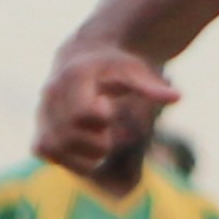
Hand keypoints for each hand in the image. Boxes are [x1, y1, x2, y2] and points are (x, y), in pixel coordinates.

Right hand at [36, 46, 178, 172]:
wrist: (80, 58)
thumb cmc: (113, 66)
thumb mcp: (134, 70)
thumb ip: (152, 87)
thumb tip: (178, 97)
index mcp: (74, 76)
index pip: (82, 112)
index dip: (101, 119)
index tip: (109, 110)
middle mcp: (51, 93)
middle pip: (68, 133)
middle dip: (96, 141)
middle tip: (108, 133)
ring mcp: (42, 112)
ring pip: (53, 146)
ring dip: (82, 155)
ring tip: (100, 144)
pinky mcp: (40, 126)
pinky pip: (44, 151)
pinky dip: (67, 160)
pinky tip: (87, 153)